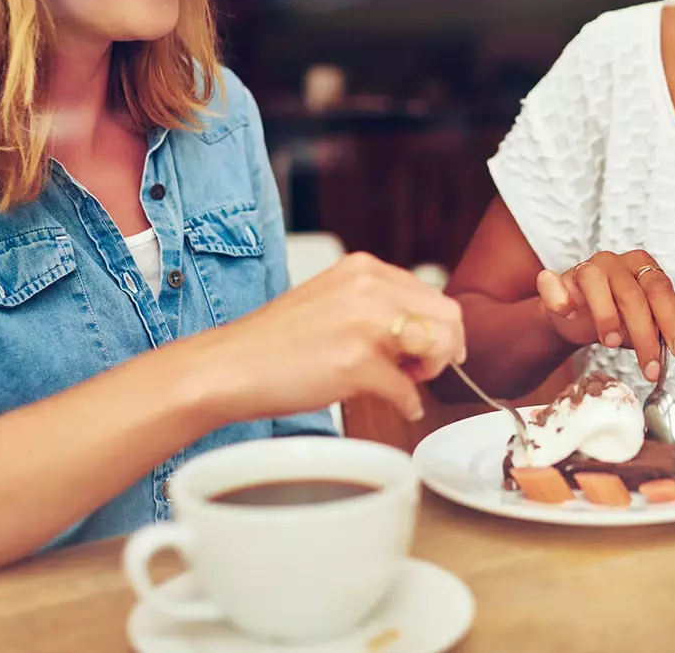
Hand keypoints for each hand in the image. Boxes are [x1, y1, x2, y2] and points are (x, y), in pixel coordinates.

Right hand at [192, 252, 464, 422]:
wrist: (228, 367)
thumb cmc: (275, 343)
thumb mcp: (333, 301)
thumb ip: (376, 306)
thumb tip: (423, 333)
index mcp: (364, 268)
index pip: (433, 294)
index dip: (438, 328)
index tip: (429, 350)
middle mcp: (369, 286)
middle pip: (447, 317)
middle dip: (443, 349)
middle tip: (422, 370)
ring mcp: (364, 322)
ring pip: (437, 347)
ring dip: (430, 372)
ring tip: (406, 383)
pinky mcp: (357, 361)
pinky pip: (408, 389)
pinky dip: (408, 404)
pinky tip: (398, 406)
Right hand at [536, 250, 674, 381]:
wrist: (574, 318)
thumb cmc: (613, 315)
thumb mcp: (644, 319)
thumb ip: (663, 315)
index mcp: (640, 266)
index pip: (660, 290)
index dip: (672, 322)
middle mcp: (613, 262)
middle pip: (632, 294)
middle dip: (644, 334)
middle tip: (650, 367)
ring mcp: (583, 268)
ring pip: (595, 282)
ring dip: (606, 315)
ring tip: (613, 344)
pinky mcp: (556, 281)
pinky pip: (553, 283)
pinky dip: (560, 298)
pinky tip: (569, 315)